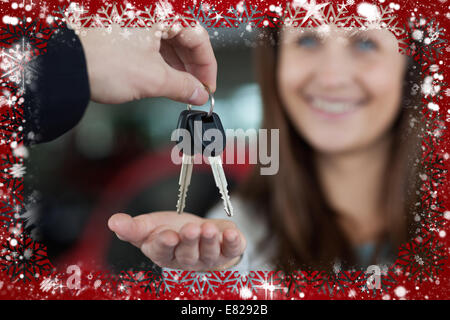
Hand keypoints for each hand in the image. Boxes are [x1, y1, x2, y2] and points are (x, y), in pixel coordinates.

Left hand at [78, 22, 216, 104]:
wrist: (63, 64)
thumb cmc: (102, 61)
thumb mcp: (152, 78)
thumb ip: (183, 87)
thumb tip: (197, 94)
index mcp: (163, 12)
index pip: (200, 38)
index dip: (207, 67)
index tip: (207, 88)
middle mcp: (150, 11)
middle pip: (185, 38)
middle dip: (192, 68)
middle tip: (195, 91)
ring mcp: (136, 18)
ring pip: (168, 41)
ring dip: (178, 66)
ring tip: (180, 89)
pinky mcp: (124, 28)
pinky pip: (152, 42)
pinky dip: (161, 61)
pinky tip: (164, 78)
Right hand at [108, 211, 245, 270]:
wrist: (200, 232)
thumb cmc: (172, 230)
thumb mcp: (150, 225)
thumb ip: (133, 226)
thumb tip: (113, 221)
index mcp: (164, 253)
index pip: (162, 251)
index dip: (165, 244)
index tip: (167, 235)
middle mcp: (187, 259)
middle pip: (187, 253)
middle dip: (189, 242)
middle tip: (191, 229)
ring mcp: (208, 257)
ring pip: (208, 252)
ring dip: (209, 241)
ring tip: (209, 229)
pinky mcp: (227, 250)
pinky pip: (231, 249)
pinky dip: (233, 242)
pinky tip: (231, 233)